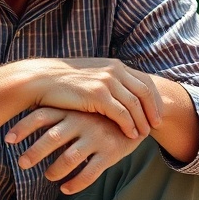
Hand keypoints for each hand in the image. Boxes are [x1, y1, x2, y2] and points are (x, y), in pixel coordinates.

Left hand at [5, 107, 143, 194]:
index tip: (7, 140)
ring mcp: (96, 137)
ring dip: (55, 170)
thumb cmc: (97, 113)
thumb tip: (22, 113)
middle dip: (35, 152)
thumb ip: (55, 111)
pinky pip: (90, 172)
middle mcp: (82, 121)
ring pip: (70, 157)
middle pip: (53, 137)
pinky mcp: (110, 152)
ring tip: (48, 176)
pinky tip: (65, 189)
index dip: (23, 127)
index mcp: (71, 110)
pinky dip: (75, 183)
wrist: (137, 114)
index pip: (41, 116)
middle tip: (22, 163)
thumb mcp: (78, 106)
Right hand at [25, 58, 162, 138]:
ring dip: (143, 121)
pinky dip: (130, 125)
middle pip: (145, 92)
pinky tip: (131, 134)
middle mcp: (114, 70)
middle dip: (153, 110)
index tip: (156, 112)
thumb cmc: (64, 81)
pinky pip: (122, 114)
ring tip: (145, 134)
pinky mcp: (98, 95)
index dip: (154, 98)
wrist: (41, 79)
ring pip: (135, 105)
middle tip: (157, 125)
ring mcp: (107, 82)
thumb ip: (107, 79)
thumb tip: (120, 92)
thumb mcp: (91, 74)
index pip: (144, 81)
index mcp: (114, 65)